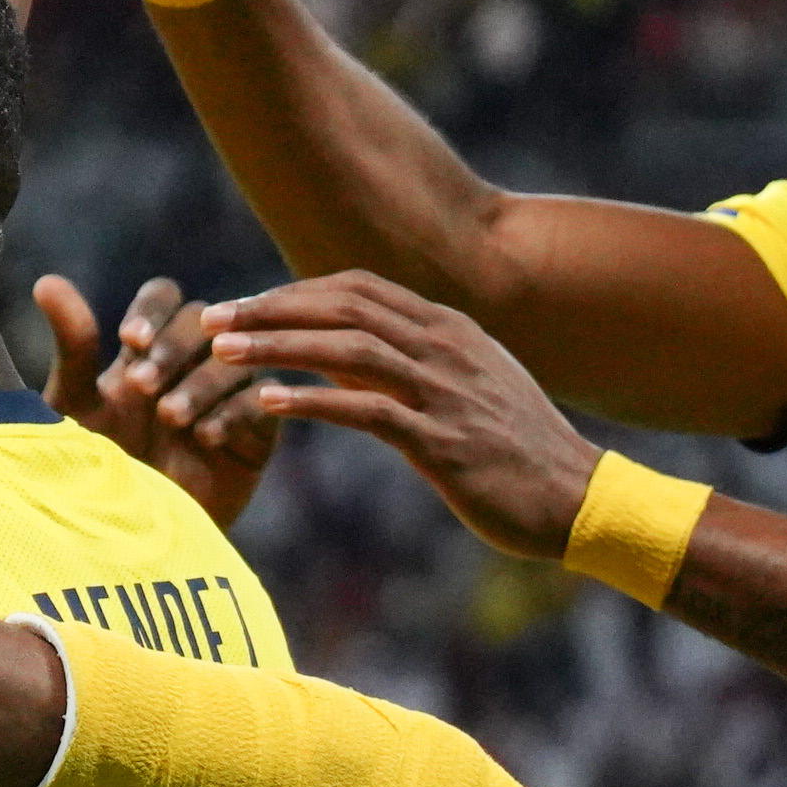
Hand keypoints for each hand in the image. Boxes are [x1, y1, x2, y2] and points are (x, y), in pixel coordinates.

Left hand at [34, 271, 293, 525]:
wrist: (124, 540)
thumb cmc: (91, 471)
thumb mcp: (75, 408)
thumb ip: (72, 346)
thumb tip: (47, 280)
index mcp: (146, 351)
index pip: (165, 297)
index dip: (153, 309)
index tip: (130, 339)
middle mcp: (190, 365)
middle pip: (204, 320)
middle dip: (175, 347)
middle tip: (142, 386)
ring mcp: (226, 396)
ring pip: (236, 357)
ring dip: (202, 382)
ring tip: (171, 419)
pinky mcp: (256, 433)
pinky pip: (264, 401)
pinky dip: (236, 412)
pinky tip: (206, 438)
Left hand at [199, 271, 606, 559]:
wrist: (575, 497)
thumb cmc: (514, 449)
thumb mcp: (464, 389)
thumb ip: (408, 365)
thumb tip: (340, 357)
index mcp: (448, 330)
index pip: (358, 290)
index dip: (293, 292)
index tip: (243, 305)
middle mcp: (446, 348)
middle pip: (343, 308)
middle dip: (270, 309)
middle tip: (211, 319)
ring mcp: (446, 392)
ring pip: (347, 350)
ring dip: (279, 346)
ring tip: (223, 353)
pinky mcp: (442, 442)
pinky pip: (366, 412)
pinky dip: (311, 403)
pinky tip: (266, 404)